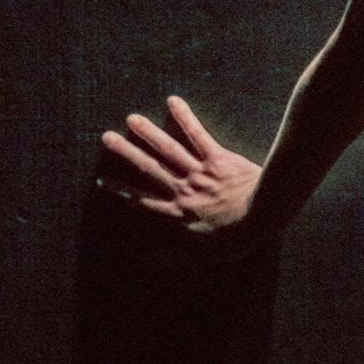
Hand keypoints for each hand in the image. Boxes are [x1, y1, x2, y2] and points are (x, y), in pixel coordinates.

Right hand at [96, 95, 265, 262]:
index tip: (100, 181)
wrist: (263, 214)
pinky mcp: (218, 157)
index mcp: (179, 211)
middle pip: (149, 168)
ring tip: (131, 118)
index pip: (142, 200)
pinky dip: (186, 118)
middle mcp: (184, 188)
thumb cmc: (238, 237)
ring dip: (149, 132)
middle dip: (126, 153)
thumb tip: (144, 262)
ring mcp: (200, 171)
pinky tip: (173, 101)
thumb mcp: (205, 256)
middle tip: (106, 137)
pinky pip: (199, 135)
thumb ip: (174, 258)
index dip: (121, 191)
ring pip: (169, 149)